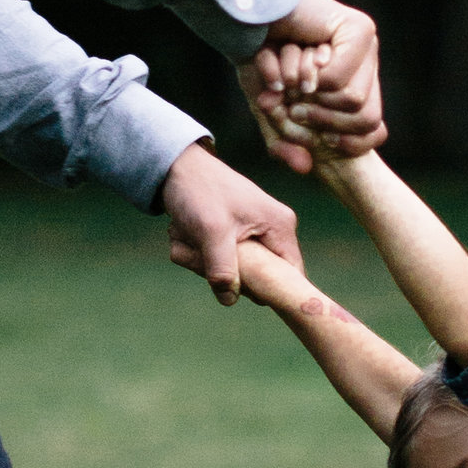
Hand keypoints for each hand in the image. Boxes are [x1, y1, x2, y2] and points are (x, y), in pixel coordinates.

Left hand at [158, 143, 305, 305]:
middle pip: (264, 276)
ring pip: (242, 270)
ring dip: (215, 266)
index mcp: (280, 226)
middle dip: (234, 276)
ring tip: (194, 244)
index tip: (242, 291)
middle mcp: (274, 230)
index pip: (291, 274)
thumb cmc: (199, 191)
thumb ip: (223, 267)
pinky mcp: (239, 234)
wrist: (177, 167)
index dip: (271, 290)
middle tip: (205, 260)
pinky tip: (192, 242)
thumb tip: (229, 299)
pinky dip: (208, 257)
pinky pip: (228, 260)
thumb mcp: (211, 231)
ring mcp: (257, 232)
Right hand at [238, 0, 385, 174]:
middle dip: (323, 124)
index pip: (375, 130)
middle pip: (366, 120)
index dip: (350, 144)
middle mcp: (366, 66)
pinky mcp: (359, 29)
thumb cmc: (260, 60)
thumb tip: (307, 168)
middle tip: (294, 110)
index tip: (322, 142)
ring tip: (289, 80)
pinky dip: (306, 77)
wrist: (246, 17)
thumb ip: (285, 141)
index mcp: (356, 85)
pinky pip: (338, 78)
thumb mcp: (271, 112)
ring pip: (353, 101)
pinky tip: (291, 57)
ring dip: (310, 98)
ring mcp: (366, 45)